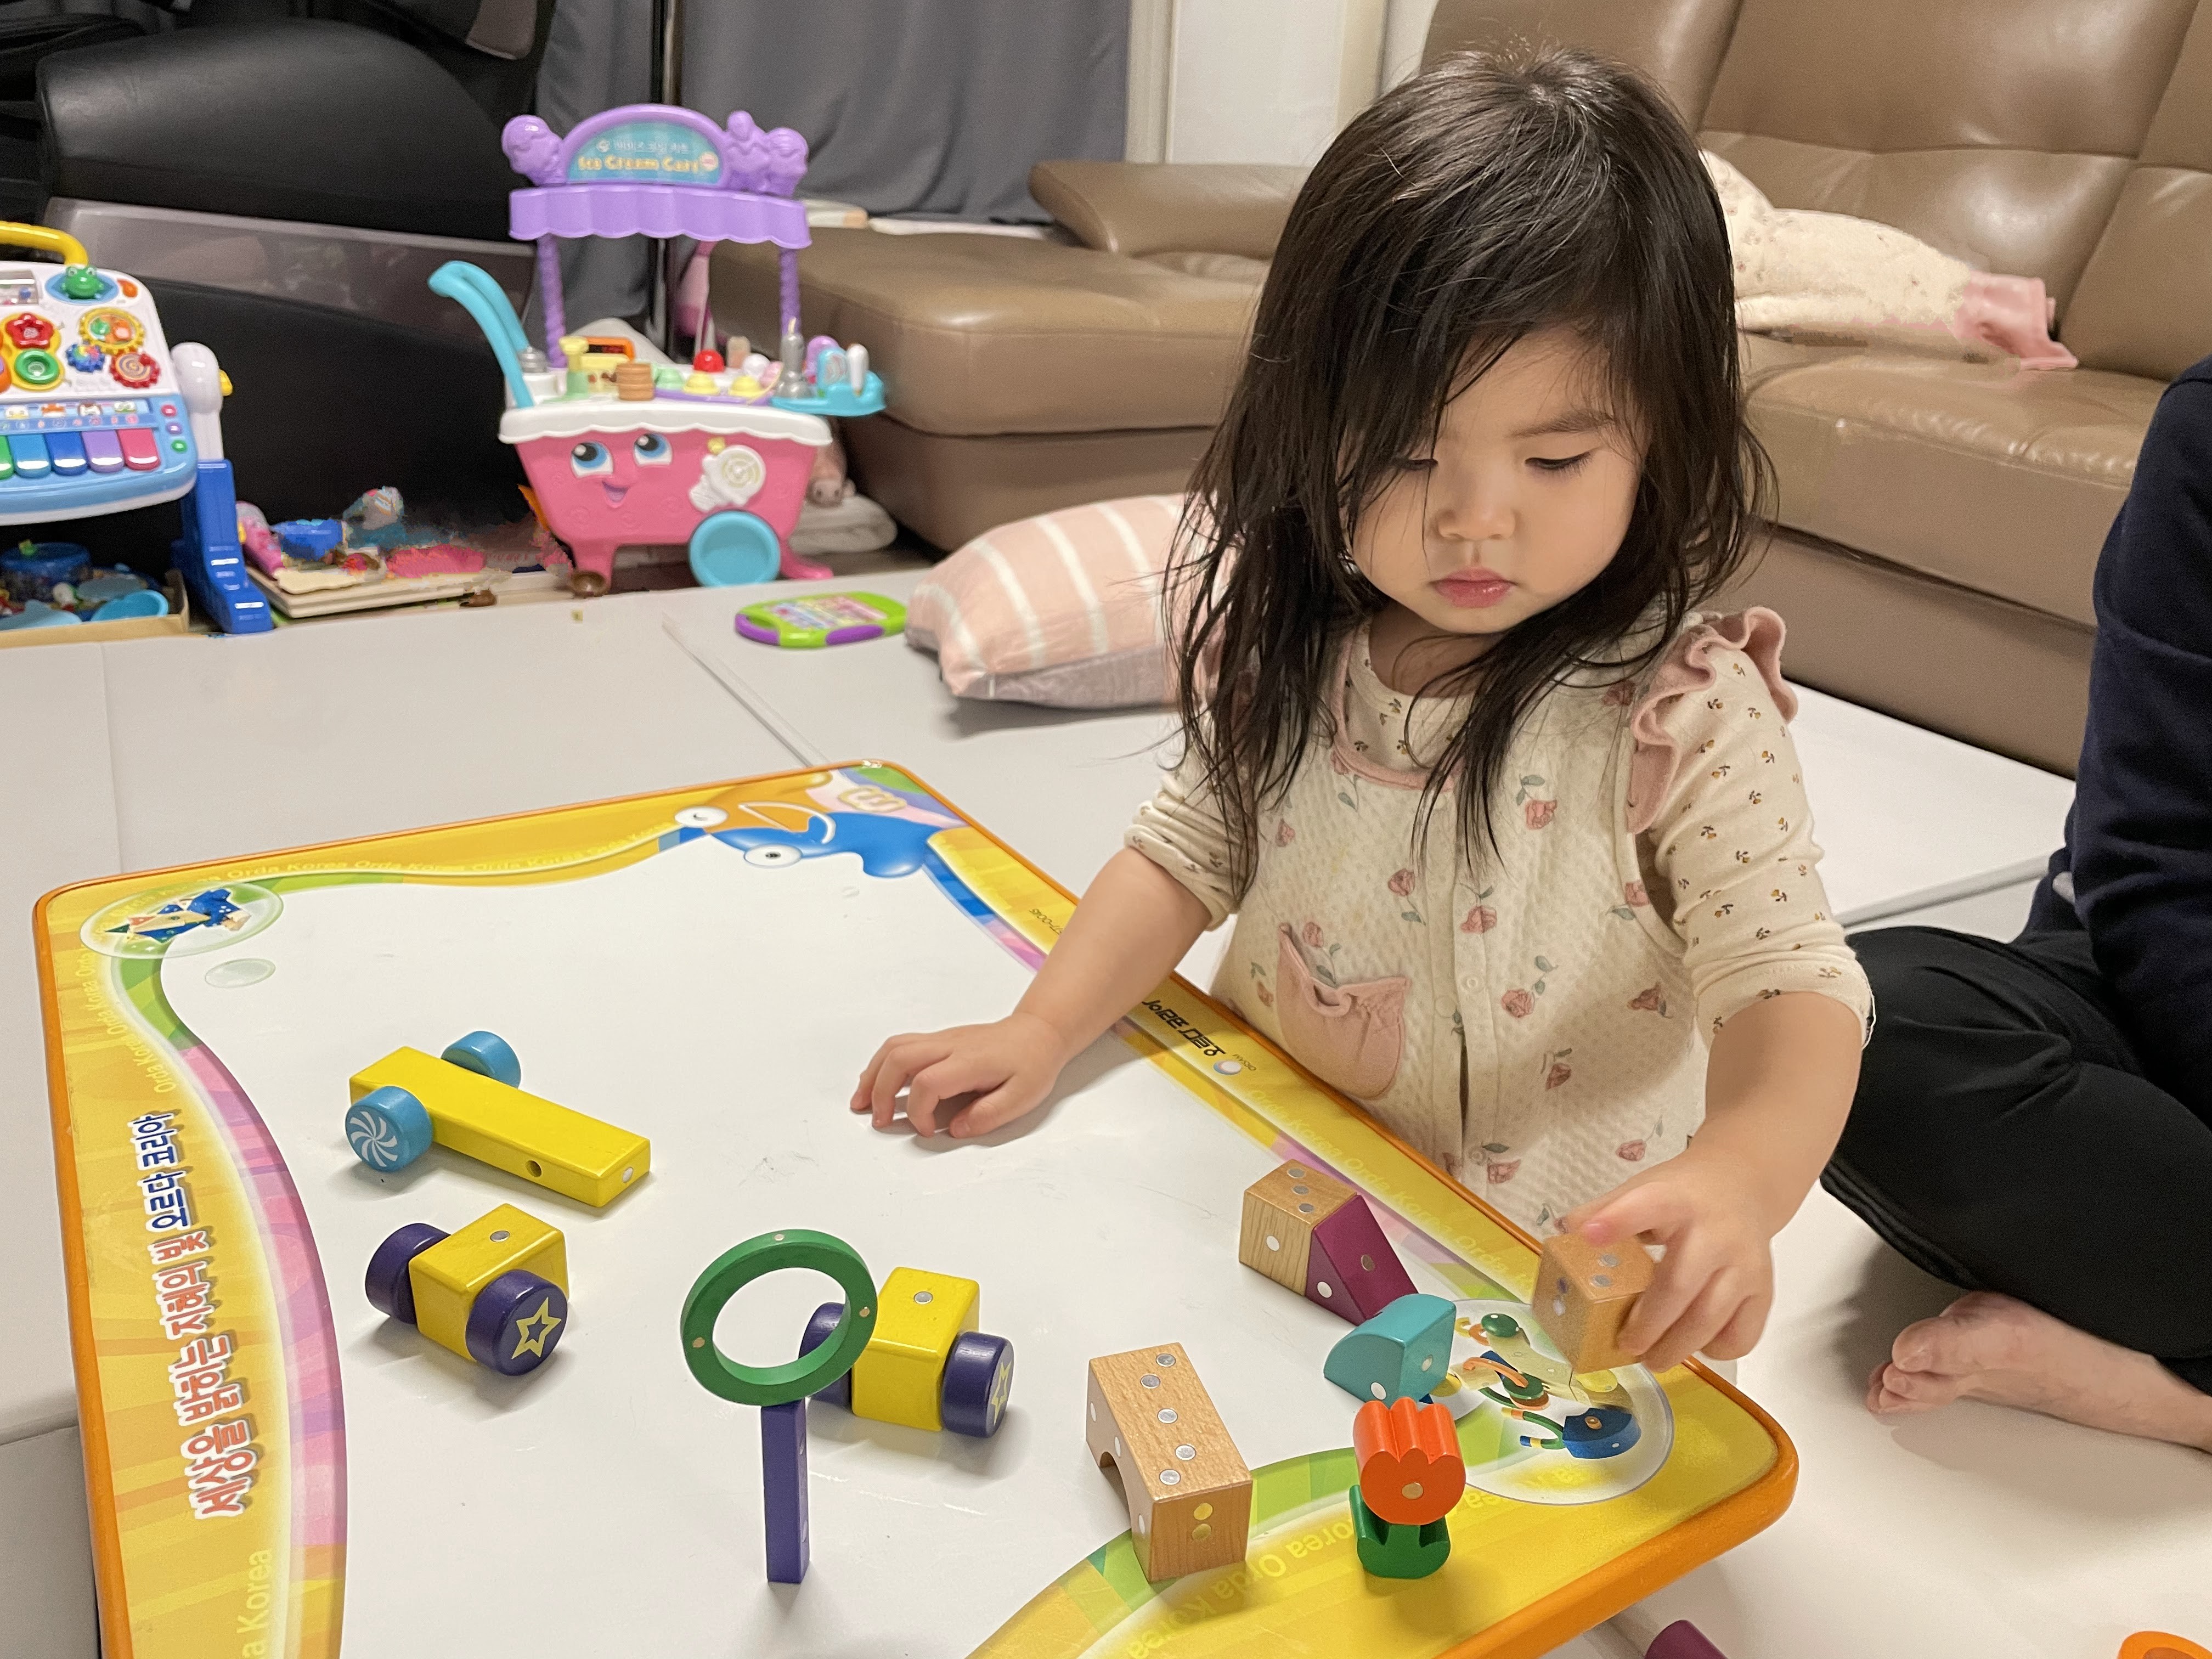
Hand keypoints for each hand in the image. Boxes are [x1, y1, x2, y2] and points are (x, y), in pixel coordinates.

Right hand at [850, 1011, 1075, 1138]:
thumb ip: (988, 1115)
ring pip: (894, 1047)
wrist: (1038, 1033)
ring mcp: (942, 1039)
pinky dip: (882, 1065)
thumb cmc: (1031, 1064)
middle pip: (900, 1058)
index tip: (927, 1130)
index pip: (929, 1082)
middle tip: (879, 1121)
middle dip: (881, 1091)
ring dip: (873, 1075)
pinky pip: (901, 1046)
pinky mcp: (939, 1041)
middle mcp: (950, 1045)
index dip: (919, 1112)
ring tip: (861, 1103)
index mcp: (970, 1061)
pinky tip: (876, 1083)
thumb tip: (954, 1129)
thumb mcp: (1022, 1096)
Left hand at [1558, 1146, 1777, 1373]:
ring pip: (1711, 1317)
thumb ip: (1605, 1208)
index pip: (1646, 1206)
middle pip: (1679, 1285)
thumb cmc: (1682, 1195)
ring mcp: (1745, 1263)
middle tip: (1625, 1344)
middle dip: (1648, 1323)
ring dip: (1677, 1347)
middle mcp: (1715, 1232)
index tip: (1588, 1235)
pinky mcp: (1764, 1289)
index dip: (1616, 1220)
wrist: (1743, 1185)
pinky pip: (1743, 1333)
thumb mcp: (1643, 1188)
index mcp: (1676, 1199)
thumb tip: (1565, 1232)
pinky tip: (1695, 1347)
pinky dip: (1717, 1349)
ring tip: (1652, 1358)